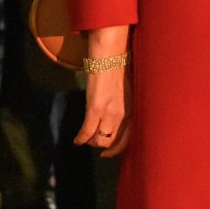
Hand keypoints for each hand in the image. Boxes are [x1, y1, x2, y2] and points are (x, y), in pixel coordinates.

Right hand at [74, 27, 131, 156]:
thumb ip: (124, 105)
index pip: (127, 139)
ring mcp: (109, 112)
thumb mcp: (128, 91)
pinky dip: (81, 138)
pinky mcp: (95, 108)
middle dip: (102, 147)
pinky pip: (87, 130)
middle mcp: (123, 115)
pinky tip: (76, 140)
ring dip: (91, 141)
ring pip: (100, 140)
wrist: (110, 55)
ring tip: (85, 138)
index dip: (117, 150)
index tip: (108, 153)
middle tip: (94, 145)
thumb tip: (117, 116)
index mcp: (133, 111)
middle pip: (112, 142)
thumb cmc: (119, 70)